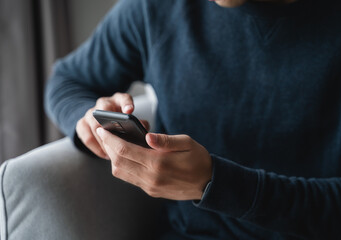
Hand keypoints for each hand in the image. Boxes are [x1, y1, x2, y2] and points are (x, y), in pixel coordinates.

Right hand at [76, 93, 148, 158]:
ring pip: (94, 126)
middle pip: (104, 112)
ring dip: (104, 141)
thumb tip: (142, 131)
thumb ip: (140, 124)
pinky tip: (106, 155)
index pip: (123, 98)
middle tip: (119, 142)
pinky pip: (86, 137)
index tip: (129, 111)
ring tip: (114, 153)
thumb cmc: (123, 122)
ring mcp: (90, 113)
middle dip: (111, 128)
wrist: (104, 120)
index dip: (126, 104)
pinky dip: (96, 148)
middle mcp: (103, 103)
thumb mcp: (133, 121)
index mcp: (119, 100)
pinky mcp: (81, 124)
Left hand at [96, 128, 212, 200]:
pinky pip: (130, 179)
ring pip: (121, 172)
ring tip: (112, 144)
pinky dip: (122, 167)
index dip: (110, 139)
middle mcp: (151, 177)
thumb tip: (147, 135)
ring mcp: (150, 186)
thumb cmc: (198, 159)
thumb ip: (166, 140)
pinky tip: (125, 157)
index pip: (125, 150)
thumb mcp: (187, 143)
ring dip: (113, 158)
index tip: (102, 130)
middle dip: (108, 147)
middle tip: (104, 134)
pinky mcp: (151, 191)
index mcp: (158, 162)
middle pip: (118, 162)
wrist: (207, 183)